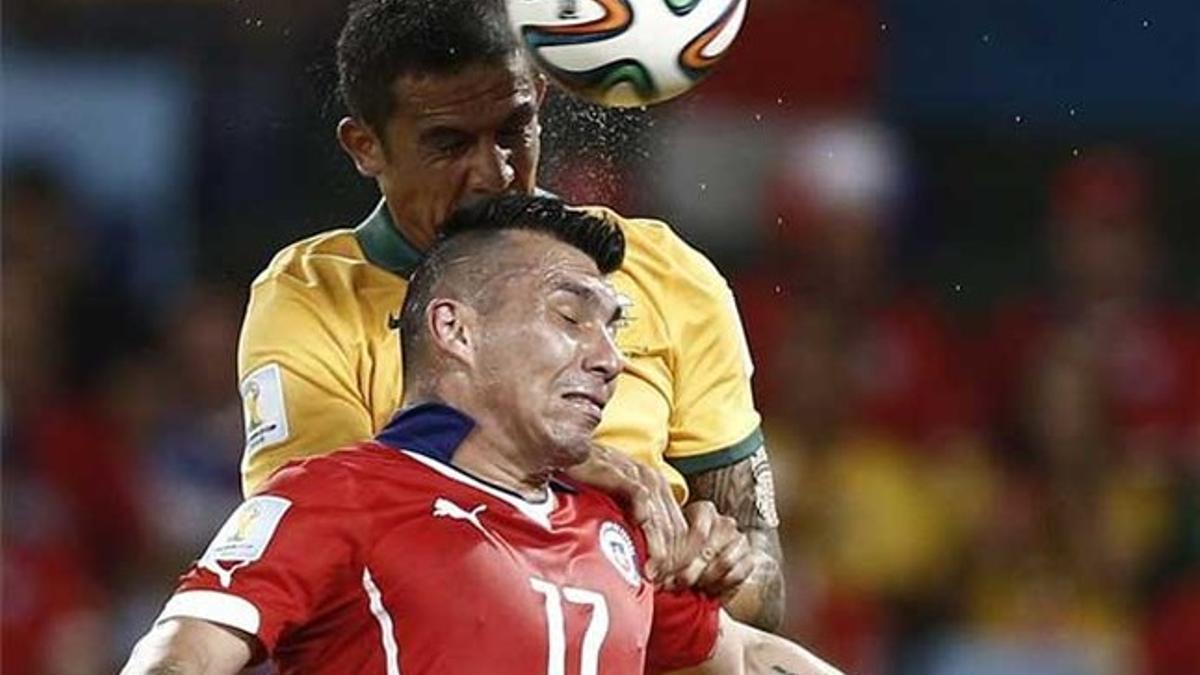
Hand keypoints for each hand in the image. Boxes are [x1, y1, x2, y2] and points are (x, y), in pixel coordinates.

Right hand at [564, 443, 686, 582]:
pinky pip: (641, 497)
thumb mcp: (616, 507)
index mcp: (658, 489)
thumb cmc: (587, 483)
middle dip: (670, 559)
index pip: (680, 530)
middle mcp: (654, 481)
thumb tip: (644, 564)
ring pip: (661, 518)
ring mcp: (639, 474)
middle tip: (659, 584)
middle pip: (675, 528)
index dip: (676, 558)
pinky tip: (640, 541)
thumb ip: (631, 527)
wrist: (564, 453)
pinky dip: (645, 520)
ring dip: (659, 548)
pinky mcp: (621, 470)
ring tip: (650, 573)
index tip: (666, 581)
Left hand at [669, 501, 754, 597]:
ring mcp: (739, 540)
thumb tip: (650, 568)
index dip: (679, 555)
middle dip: (688, 572)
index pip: (696, 531)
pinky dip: (720, 586)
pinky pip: (736, 575)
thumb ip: (664, 550)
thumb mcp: (671, 546)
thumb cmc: (684, 554)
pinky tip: (708, 590)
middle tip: (672, 585)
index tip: (663, 571)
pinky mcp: (749, 559)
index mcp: (704, 510)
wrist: (707, 569)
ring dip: (704, 580)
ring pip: (724, 563)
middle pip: (708, 550)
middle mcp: (724, 522)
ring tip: (690, 587)